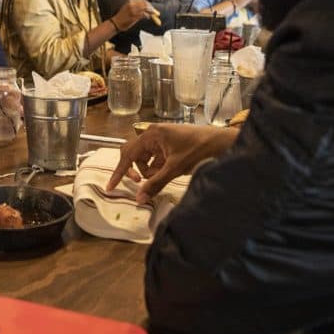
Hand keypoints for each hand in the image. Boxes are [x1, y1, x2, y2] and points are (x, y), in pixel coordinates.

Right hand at [106, 124, 236, 203]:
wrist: (221, 143)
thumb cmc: (199, 148)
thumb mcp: (175, 168)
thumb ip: (155, 183)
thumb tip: (140, 198)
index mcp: (151, 134)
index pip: (128, 154)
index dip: (119, 171)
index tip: (111, 186)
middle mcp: (153, 135)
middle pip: (133, 155)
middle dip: (135, 170)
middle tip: (138, 183)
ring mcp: (161, 141)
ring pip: (145, 160)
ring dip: (149, 172)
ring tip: (162, 178)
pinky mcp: (168, 147)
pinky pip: (155, 160)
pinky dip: (157, 170)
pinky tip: (167, 175)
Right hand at [112, 0, 154, 30]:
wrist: (116, 23)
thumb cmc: (122, 17)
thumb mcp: (128, 9)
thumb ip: (136, 8)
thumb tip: (146, 10)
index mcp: (130, 2)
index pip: (142, 0)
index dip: (148, 4)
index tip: (151, 7)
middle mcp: (132, 4)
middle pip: (145, 4)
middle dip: (151, 7)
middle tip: (154, 12)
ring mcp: (133, 10)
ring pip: (145, 9)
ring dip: (150, 12)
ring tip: (151, 15)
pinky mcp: (134, 16)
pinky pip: (144, 14)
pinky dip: (147, 15)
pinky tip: (147, 17)